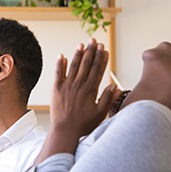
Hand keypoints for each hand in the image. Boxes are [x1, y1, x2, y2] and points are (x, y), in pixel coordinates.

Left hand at [35, 38, 119, 163]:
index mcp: (90, 90)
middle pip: (87, 64)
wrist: (64, 130)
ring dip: (78, 54)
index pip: (98, 70)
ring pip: (73, 66)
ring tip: (82, 44)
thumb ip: (107, 99)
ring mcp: (67, 85)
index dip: (101, 58)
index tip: (104, 49)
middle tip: (94, 40)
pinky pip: (58, 73)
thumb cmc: (83, 124)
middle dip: (91, 51)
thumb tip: (114, 86)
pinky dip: (59, 64)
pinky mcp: (56, 89)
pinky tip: (61, 56)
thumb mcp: (100, 113)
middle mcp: (79, 85)